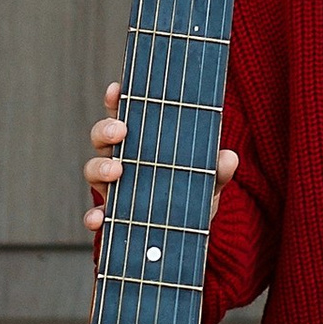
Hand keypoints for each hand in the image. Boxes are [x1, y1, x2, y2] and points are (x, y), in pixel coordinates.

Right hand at [86, 80, 237, 237]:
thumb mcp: (209, 181)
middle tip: (120, 130)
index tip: (117, 88)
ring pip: (93, 169)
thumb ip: (218, 170)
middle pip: (102, 136)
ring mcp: (113, 188)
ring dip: (100, 167)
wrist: (188, 235)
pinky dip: (94, 216)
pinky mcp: (111, 217)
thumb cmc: (192, 197)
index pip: (124, 113)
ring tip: (115, 171)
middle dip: (106, 129)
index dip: (116, 99)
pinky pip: (95, 215)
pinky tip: (100, 219)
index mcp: (142, 143)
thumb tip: (229, 157)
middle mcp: (121, 160)